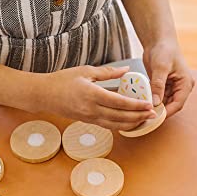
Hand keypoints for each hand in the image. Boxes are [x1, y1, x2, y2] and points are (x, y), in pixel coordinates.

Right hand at [39, 65, 155, 130]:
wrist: (43, 95)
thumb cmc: (62, 80)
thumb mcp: (86, 71)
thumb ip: (108, 73)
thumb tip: (127, 70)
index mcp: (92, 95)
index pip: (119, 103)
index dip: (136, 105)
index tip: (148, 104)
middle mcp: (91, 109)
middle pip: (120, 117)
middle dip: (138, 117)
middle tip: (152, 114)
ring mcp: (89, 117)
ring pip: (115, 125)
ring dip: (131, 124)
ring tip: (144, 120)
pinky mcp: (87, 121)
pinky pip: (107, 125)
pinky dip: (120, 125)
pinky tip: (129, 122)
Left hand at [143, 40, 194, 116]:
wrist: (158, 40)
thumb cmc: (164, 49)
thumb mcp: (161, 67)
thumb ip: (158, 85)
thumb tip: (155, 102)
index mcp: (185, 84)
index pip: (178, 104)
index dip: (166, 112)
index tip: (154, 116)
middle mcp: (180, 88)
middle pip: (171, 106)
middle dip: (159, 111)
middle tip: (146, 115)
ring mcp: (171, 87)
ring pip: (163, 103)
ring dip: (154, 106)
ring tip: (142, 110)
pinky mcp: (162, 86)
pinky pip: (157, 97)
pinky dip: (150, 100)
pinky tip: (141, 102)